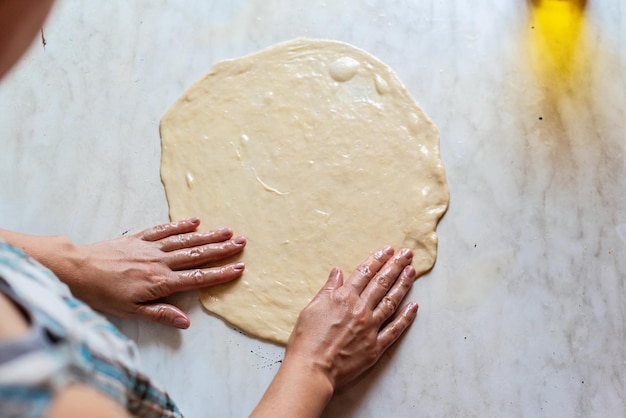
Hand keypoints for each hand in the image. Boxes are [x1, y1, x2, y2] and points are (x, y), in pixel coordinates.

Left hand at [64, 218, 245, 327]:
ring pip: (185, 240)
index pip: (197, 278)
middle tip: (241, 242)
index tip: (239, 267)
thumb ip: (160, 314)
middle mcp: (159, 261)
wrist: (76, 269)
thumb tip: (186, 322)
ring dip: (207, 235)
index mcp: (160, 282)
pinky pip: (164, 229)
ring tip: (227, 230)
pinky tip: (194, 221)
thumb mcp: (130, 311)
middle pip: (196, 254)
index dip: (220, 274)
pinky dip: (180, 225)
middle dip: (221, 249)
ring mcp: (150, 247)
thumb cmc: (102, 294)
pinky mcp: (139, 238)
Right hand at [251, 246, 417, 417]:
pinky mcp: (375, 347)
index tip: (387, 250)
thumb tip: (337, 272)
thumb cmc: (306, 339)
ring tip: (412, 271)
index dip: (377, 260)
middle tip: (406, 253)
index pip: (364, 273)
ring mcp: (370, 328)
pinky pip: (395, 329)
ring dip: (403, 285)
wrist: (311, 369)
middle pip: (382, 283)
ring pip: (391, 302)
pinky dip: (406, 317)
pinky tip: (414, 306)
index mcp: (344, 298)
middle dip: (395, 265)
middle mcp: (360, 309)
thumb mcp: (311, 308)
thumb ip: (327, 290)